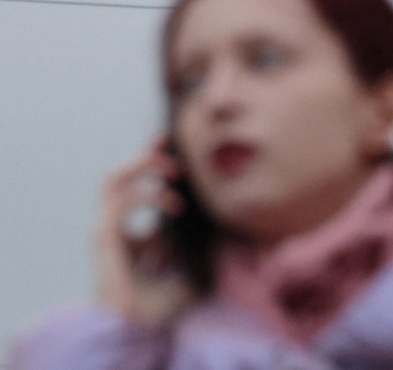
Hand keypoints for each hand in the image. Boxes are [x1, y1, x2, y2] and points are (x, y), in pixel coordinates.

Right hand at [95, 135, 193, 326]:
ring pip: (112, 181)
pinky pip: (118, 203)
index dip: (149, 160)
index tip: (170, 141)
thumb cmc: (160, 296)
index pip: (133, 184)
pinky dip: (145, 195)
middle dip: (144, 155)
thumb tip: (215, 214)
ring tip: (173, 173)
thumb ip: (192, 234)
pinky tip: (171, 203)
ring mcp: (105, 229)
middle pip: (117, 174)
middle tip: (171, 147)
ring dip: (143, 168)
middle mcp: (112, 224)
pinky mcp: (104, 238)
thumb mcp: (184, 255)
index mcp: (127, 226)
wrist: (137, 324)